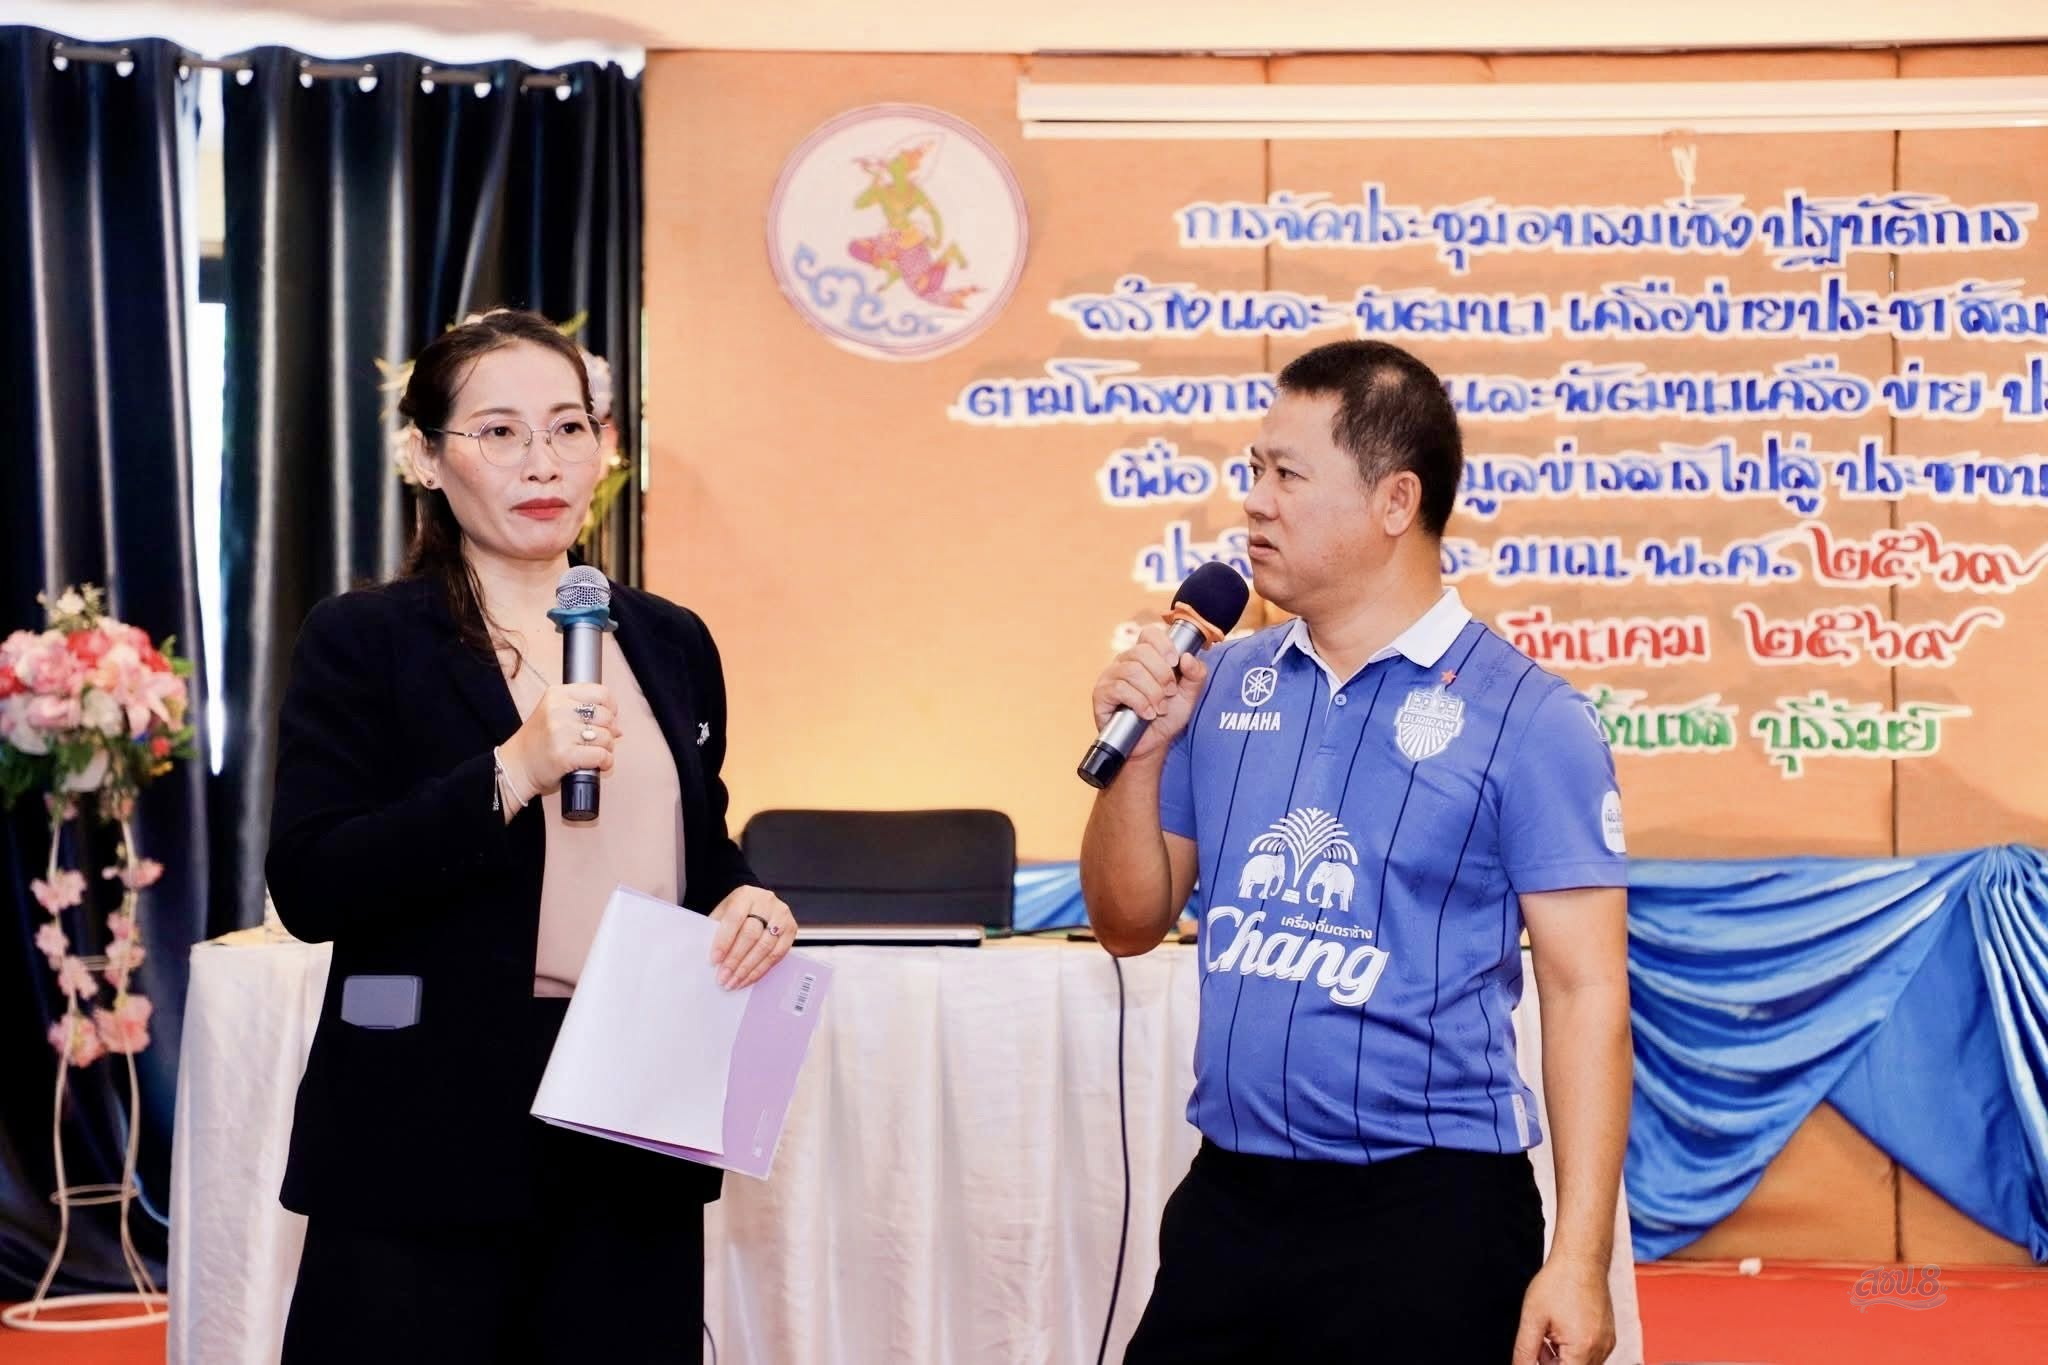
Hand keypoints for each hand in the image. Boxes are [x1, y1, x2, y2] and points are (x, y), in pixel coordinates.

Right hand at [502, 683, 619, 797]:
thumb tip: (618, 727)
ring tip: (596, 752)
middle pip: (606, 716)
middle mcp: (558, 710)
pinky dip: (605, 762)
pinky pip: (601, 755)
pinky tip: (598, 764)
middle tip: (599, 740)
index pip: (600, 693)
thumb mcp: (553, 714)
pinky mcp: (564, 755)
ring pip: (606, 736)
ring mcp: (560, 732)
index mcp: (557, 694)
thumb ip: (583, 713)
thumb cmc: (538, 742)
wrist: (515, 766)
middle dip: (609, 731)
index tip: (607, 719)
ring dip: (607, 748)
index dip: (611, 708)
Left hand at [707, 886, 796, 989]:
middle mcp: (767, 902)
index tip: (715, 960)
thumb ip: (716, 930)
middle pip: (751, 935)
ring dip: (748, 969)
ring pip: (765, 947)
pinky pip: (777, 954)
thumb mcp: (723, 912)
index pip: (734, 918)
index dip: (724, 941)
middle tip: (723, 977)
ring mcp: (782, 915)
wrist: (756, 903)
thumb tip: (713, 959)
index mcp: (745, 895)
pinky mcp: (791, 929)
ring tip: (734, 982)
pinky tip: (749, 978)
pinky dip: (761, 969)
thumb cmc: (736, 911)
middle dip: (735, 959)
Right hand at [1090, 623, 1210, 763]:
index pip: (1149, 634)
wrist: (1151, 744)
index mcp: (1145, 656)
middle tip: (1170, 693)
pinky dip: (1139, 702)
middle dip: (1162, 674)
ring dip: (1152, 692)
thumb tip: (1188, 657)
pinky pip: (1119, 688)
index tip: (1175, 663)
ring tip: (1159, 708)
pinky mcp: (1102, 693)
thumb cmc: (1166, 716)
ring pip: (1131, 670)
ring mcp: (1111, 676)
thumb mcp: (1189, 696)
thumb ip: (1196, 675)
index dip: (1164, 645)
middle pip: (1142, 652)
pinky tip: (1146, 714)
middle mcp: (1125, 661)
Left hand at [1513, 1257, 1614, 1364]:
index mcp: (1582, 1349)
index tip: (1536, 1356)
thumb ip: (1524, 1351)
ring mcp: (1607, 1343)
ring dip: (1562, 1358)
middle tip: (1538, 1342)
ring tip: (1548, 1333)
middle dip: (1551, 1363)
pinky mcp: (1608, 1336)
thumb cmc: (1559, 1281)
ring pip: (1580, 1364)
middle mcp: (1600, 1349)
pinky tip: (1560, 1330)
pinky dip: (1573, 1349)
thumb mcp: (1532, 1319)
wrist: (1581, 1258)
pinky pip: (1589, 1354)